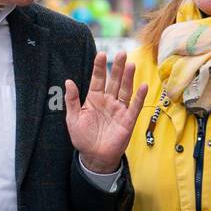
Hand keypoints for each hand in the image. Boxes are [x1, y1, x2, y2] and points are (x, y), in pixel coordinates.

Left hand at [65, 51, 148, 172]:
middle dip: (117, 67)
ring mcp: (119, 109)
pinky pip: (135, 106)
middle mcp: (108, 101)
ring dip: (128, 78)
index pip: (98, 79)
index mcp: (94, 99)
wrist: (94, 157)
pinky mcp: (128, 120)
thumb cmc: (83, 138)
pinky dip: (139, 97)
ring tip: (131, 64)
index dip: (99, 67)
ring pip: (125, 90)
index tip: (101, 54)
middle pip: (114, 81)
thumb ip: (72, 100)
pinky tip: (143, 86)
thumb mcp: (73, 119)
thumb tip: (68, 81)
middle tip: (121, 53)